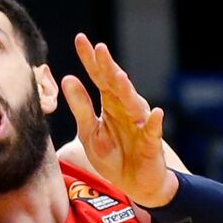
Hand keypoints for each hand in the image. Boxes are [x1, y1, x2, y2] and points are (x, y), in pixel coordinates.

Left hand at [61, 34, 177, 206]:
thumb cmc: (113, 156)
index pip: (98, 77)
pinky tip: (155, 114)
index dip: (90, 60)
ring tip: (118, 76)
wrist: (135, 183)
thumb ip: (80, 108)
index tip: (80, 39)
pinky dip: (155, 123)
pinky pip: (154, 132)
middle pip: (116, 84)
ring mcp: (140, 124)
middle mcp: (126, 108)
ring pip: (133, 103)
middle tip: (98, 48)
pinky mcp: (151, 143)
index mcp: (110, 104)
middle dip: (107, 67)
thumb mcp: (90, 132)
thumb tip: (67, 78)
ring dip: (126, 90)